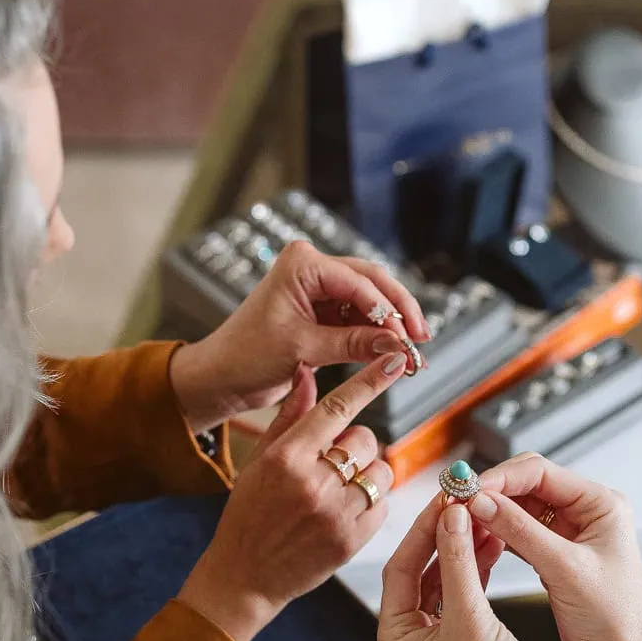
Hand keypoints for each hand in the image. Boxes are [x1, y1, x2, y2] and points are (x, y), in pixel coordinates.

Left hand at [170, 241, 428, 430]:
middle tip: (421, 340)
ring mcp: (318, 288)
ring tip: (411, 353)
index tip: (408, 339)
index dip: (389, 311)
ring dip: (390, 326)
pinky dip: (375, 335)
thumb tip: (399, 346)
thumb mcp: (304, 349)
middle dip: (398, 312)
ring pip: (369, 301)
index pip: (360, 282)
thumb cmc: (247, 356)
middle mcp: (312, 268)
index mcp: (302, 263)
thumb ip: (354, 344)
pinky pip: (358, 318)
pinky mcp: (321, 311)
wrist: (221, 377)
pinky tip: (392, 351)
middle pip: (372, 283)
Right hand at [177, 350, 406, 640]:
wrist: (244, 576)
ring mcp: (335, 513)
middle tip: (332, 463)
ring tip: (340, 488)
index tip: (393, 360)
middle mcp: (312, 482)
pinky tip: (346, 510)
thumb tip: (307, 373)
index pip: (337, 408)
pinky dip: (372, 502)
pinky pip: (383, 504)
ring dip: (368, 473)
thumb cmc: (247, 515)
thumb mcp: (258, 461)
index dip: (370, 381)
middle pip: (365, 439)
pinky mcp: (352, 540)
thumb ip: (289, 417)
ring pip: (381, 471)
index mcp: (286, 457)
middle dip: (355, 445)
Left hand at [376, 498, 548, 640]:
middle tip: (460, 502)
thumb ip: (457, 561)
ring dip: (461, 550)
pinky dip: (475, 570)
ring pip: (442, 582)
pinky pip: (462, 595)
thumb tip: (450, 516)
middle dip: (441, 537)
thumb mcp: (471, 616)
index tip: (442, 501)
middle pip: (418, 573)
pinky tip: (491, 545)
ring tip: (480, 517)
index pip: (399, 571)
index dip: (421, 532)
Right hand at [464, 453, 641, 640]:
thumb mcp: (564, 570)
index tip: (467, 490)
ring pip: (519, 509)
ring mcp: (570, 535)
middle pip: (527, 485)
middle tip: (457, 501)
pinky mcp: (556, 557)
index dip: (500, 477)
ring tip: (461, 520)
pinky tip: (477, 539)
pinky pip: (519, 533)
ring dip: (491, 513)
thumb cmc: (616, 624)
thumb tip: (482, 501)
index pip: (540, 472)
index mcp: (601, 505)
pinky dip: (497, 534)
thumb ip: (521, 531)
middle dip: (492, 492)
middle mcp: (587, 514)